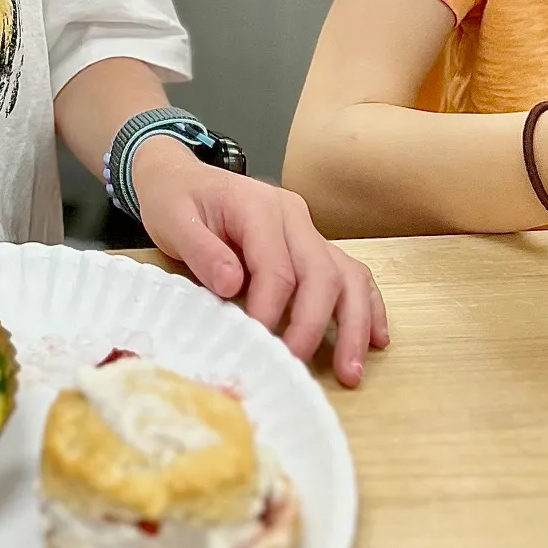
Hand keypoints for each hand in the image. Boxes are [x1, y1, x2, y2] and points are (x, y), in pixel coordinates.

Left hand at [130, 137, 389, 386]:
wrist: (179, 176)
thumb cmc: (174, 200)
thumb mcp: (172, 220)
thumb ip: (202, 251)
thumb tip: (233, 285)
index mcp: (259, 207)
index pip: (277, 267)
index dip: (270, 311)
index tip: (258, 346)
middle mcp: (293, 216)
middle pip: (321, 273)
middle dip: (315, 325)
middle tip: (299, 366)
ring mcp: (308, 231)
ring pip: (347, 275)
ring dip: (355, 324)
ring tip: (352, 371)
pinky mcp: (312, 246)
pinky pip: (351, 273)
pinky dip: (368, 306)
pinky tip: (375, 339)